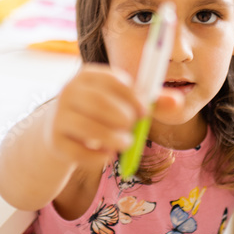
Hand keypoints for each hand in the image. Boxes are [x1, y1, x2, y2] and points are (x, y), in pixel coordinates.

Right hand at [45, 63, 184, 170]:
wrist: (59, 132)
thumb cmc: (100, 113)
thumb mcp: (123, 103)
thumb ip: (151, 101)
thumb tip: (177, 101)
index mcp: (87, 76)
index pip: (112, 79)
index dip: (132, 97)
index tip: (143, 111)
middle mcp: (68, 91)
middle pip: (100, 104)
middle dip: (124, 119)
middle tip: (133, 128)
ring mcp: (58, 117)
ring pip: (91, 129)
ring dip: (115, 139)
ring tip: (124, 142)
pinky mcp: (55, 142)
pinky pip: (81, 153)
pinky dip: (100, 157)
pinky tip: (106, 155)